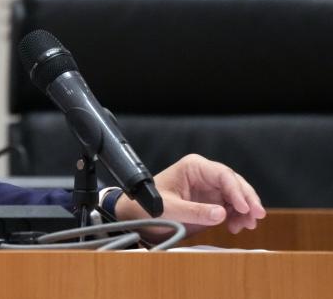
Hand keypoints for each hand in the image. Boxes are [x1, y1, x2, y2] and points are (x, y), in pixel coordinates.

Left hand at [115, 154, 266, 237]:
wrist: (137, 217)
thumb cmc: (148, 207)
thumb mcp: (169, 209)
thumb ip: (194, 211)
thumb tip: (221, 214)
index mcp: (193, 167)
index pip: (222, 174)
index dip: (237, 190)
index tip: (245, 207)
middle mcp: (204, 175)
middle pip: (234, 184)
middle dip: (247, 200)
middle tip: (257, 216)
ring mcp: (209, 188)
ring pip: (236, 196)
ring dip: (245, 210)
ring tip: (247, 225)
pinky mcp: (211, 202)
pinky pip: (231, 208)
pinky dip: (238, 217)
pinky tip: (236, 227)